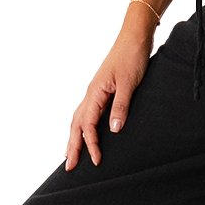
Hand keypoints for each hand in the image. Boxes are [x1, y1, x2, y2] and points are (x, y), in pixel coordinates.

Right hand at [65, 18, 154, 169]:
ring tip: (71, 154)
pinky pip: (88, 112)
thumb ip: (120, 106)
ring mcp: (96, 91)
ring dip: (75, 137)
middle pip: (76, 124)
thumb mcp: (129, 83)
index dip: (91, 144)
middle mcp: (91, 93)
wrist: (135, 37)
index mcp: (95, 92)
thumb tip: (113, 130)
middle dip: (73, 146)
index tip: (96, 160)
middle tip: (69, 167)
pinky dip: (83, 125)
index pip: (88, 124)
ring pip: (79, 118)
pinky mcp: (102, 89)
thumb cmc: (132, 57)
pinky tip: (87, 132)